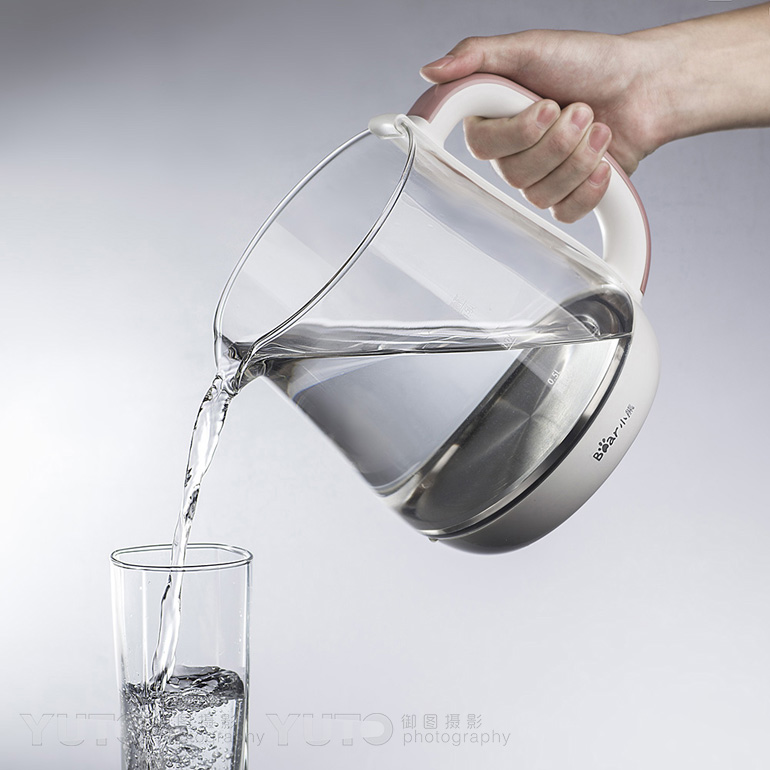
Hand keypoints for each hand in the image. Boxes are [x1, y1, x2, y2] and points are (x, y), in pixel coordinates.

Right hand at [420, 30, 661, 221]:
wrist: (645, 85)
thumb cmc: (588, 62)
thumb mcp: (530, 47)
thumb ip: (477, 56)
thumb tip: (430, 71)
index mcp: (495, 120)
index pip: (481, 147)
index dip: (517, 133)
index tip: (545, 106)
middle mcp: (511, 154)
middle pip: (514, 174)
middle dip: (558, 140)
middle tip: (581, 108)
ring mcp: (538, 178)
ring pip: (539, 195)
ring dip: (578, 158)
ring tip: (598, 125)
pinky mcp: (566, 198)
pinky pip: (564, 213)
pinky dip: (589, 187)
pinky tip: (603, 163)